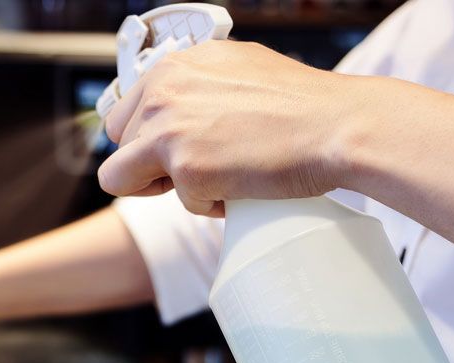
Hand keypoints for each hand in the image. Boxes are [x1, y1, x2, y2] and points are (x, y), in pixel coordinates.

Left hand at [98, 40, 351, 215]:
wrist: (336, 125)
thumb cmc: (299, 102)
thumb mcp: (235, 69)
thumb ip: (194, 86)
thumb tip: (172, 108)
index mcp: (173, 67)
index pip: (121, 113)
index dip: (143, 139)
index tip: (169, 149)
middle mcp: (163, 93)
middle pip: (116, 146)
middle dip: (148, 164)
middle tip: (194, 167)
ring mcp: (170, 132)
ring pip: (119, 179)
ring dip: (165, 186)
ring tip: (214, 176)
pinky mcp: (186, 170)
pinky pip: (179, 204)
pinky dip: (209, 204)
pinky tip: (241, 185)